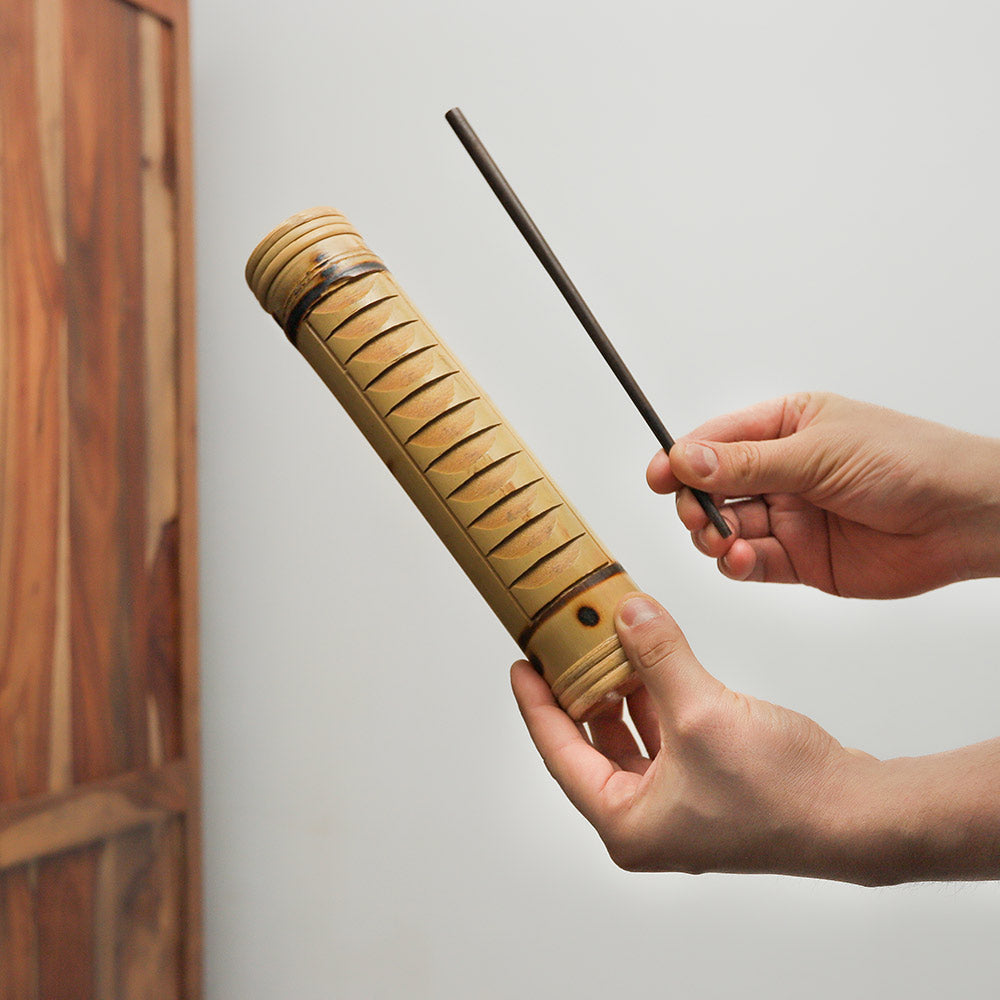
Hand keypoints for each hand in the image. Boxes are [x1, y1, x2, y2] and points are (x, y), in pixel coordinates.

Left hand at [511, 594, 999, 883]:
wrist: (857, 814)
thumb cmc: (782, 793)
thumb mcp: (700, 711)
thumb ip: (657, 655)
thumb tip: (626, 612)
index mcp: (626, 822)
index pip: (559, 752)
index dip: (536, 704)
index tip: (521, 665)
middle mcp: (647, 821)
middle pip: (591, 745)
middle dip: (580, 692)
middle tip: (565, 648)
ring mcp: (679, 806)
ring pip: (629, 739)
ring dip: (621, 692)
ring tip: (610, 644)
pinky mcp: (707, 787)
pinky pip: (663, 737)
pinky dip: (655, 700)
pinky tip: (655, 664)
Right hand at [647, 392, 999, 597]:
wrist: (962, 519)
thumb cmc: (909, 463)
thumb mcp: (818, 453)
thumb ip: (746, 464)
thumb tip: (686, 459)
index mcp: (784, 428)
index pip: (715, 441)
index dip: (681, 459)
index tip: (658, 476)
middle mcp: (781, 472)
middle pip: (711, 488)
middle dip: (695, 503)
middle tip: (697, 514)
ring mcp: (789, 517)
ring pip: (725, 528)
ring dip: (713, 536)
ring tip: (725, 540)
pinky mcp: (800, 559)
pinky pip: (750, 563)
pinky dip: (736, 564)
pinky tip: (741, 559)